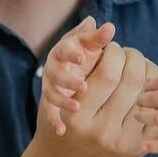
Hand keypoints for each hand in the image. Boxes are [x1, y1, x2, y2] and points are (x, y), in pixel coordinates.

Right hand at [29, 42, 150, 156]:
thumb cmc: (59, 122)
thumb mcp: (55, 93)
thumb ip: (73, 58)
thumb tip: (95, 21)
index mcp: (78, 114)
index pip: (108, 71)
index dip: (114, 52)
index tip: (111, 46)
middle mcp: (100, 130)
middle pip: (131, 81)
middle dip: (133, 58)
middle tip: (129, 53)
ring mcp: (121, 142)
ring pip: (147, 95)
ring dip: (148, 72)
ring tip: (140, 65)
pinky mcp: (137, 150)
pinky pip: (155, 113)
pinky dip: (156, 95)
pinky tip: (150, 85)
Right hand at [40, 16, 116, 134]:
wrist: (70, 74)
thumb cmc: (85, 56)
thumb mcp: (89, 47)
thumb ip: (96, 38)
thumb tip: (107, 26)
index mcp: (63, 51)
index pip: (64, 49)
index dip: (73, 53)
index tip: (83, 56)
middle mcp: (54, 68)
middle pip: (56, 72)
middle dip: (69, 79)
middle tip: (84, 86)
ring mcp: (51, 85)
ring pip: (52, 92)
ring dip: (63, 100)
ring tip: (76, 107)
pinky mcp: (50, 101)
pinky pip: (50, 112)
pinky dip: (54, 121)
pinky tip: (61, 130)